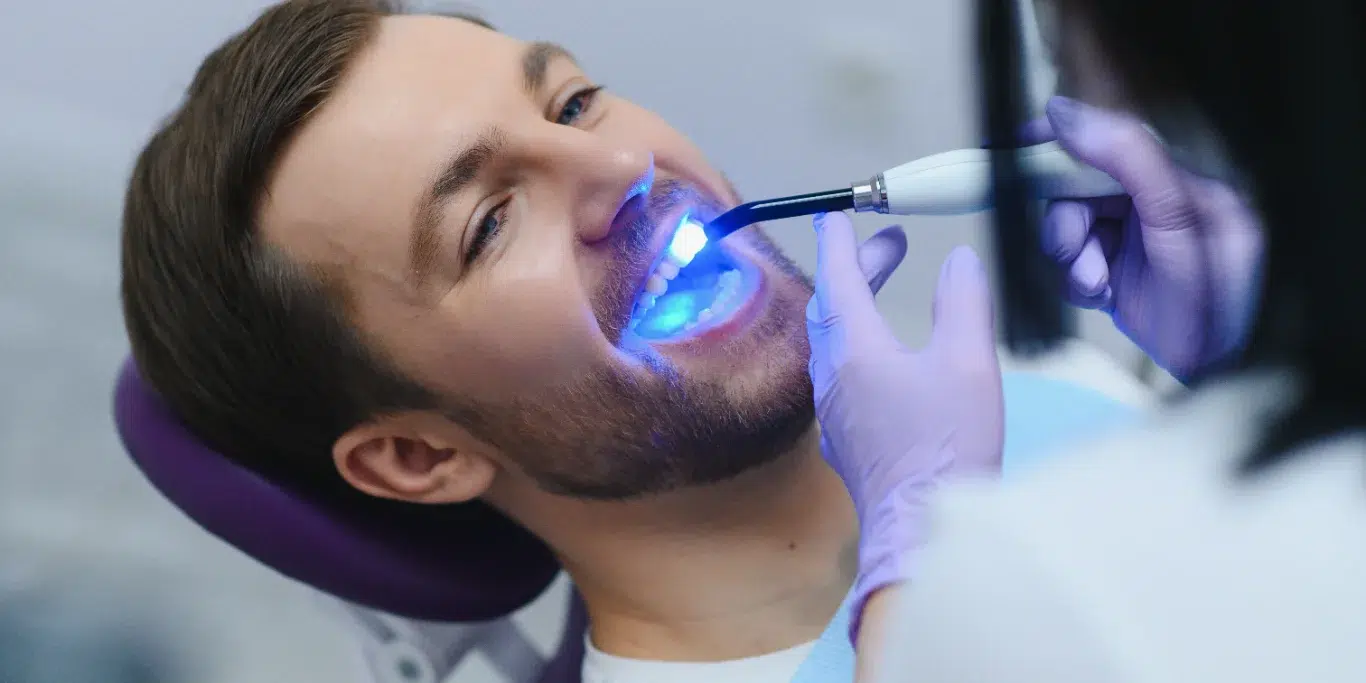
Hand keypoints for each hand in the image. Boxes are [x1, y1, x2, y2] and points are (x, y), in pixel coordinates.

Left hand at [805, 212, 1003, 638]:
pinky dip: (858, 346)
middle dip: (859, 270)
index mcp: (855, 348)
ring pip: (832, 343)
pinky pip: (840, 376)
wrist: (922, 529)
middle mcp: (833, 377)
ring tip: (886, 294)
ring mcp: (835, 412)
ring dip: (857, 308)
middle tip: (892, 246)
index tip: (837, 215)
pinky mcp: (847, 440)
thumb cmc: (946, 447)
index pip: (839, 278)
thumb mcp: (969, 363)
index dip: (840, 243)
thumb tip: (958, 259)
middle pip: (834, 307)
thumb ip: (963, 303)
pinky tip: (883, 358)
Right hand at [1039, 96, 1262, 378]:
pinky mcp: (1117, 269)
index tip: (1028, 141)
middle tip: (1074, 250)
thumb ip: (1129, 160)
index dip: (1067, 138)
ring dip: (1070, 256)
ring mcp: (1137, 236)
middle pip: (1081, 184)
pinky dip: (1075, 280)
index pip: (1116, 137)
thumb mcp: (1176, 223)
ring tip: (1096, 284)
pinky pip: (1071, 260)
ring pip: (1069, 223)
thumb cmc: (1214, 305)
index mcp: (1188, 175)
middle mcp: (1161, 200)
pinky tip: (1101, 296)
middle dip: (1068, 220)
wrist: (1212, 380)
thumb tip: (1064, 111)